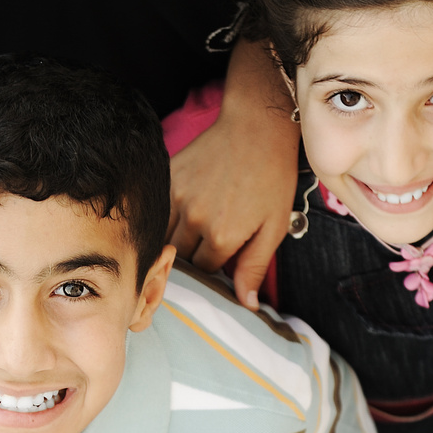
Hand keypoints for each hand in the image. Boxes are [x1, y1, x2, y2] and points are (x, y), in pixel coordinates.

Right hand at [167, 40, 299, 310]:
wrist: (255, 127)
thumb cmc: (271, 177)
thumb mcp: (273, 227)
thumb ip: (254, 268)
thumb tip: (246, 305)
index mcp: (222, 237)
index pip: (205, 272)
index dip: (214, 269)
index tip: (223, 259)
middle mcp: (194, 220)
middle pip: (182, 258)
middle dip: (193, 257)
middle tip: (207, 246)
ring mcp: (176, 198)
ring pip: (165, 237)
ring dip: (176, 240)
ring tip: (193, 232)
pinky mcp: (167, 180)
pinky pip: (158, 212)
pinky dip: (167, 218)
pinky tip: (184, 211)